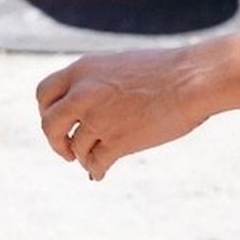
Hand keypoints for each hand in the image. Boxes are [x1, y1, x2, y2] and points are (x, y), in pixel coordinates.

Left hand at [36, 46, 206, 181]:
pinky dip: (97, 171)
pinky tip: (101, 173)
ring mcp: (98, 119)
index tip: (59, 121)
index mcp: (83, 70)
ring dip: (83, 157)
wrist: (195, 79)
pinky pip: (96, 163)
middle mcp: (83, 94)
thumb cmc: (168, 70)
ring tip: (93, 161)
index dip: (47, 111)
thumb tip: (85, 107)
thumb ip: (98, 83)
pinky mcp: (117, 142)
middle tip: (66, 151)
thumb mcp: (121, 66)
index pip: (44, 94)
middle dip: (56, 141)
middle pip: (50, 125)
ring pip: (77, 148)